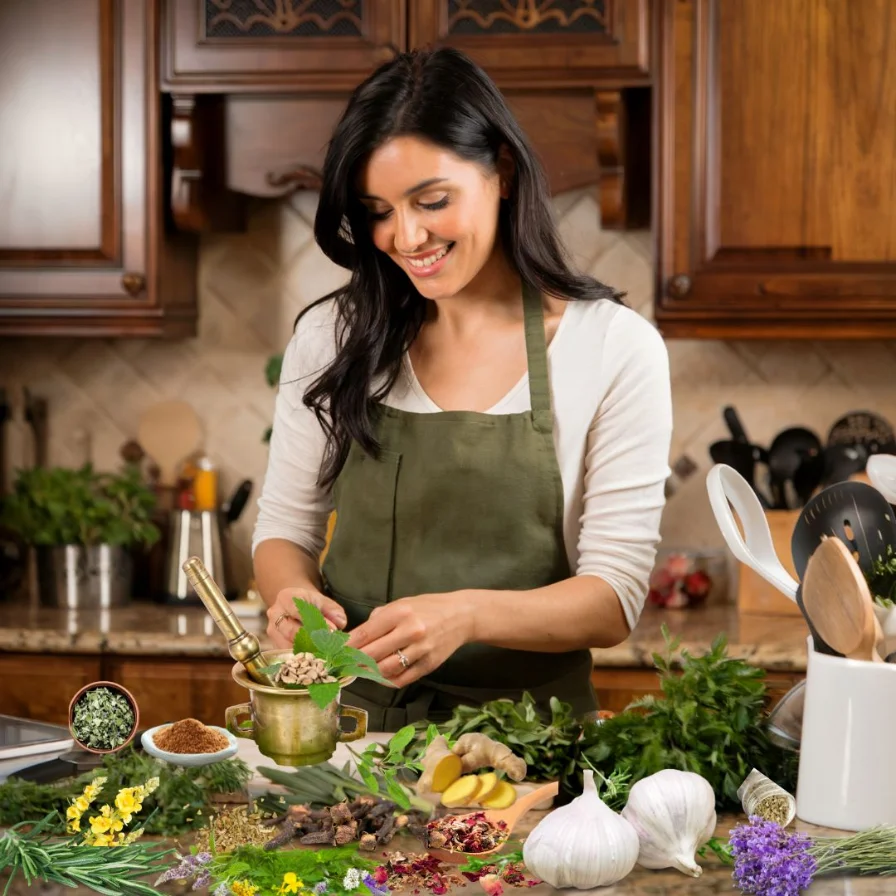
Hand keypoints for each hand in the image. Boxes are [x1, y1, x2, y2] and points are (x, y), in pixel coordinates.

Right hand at [266, 587, 346, 649]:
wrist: (295, 607)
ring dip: (307, 651)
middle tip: (329, 645)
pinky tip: (316, 658)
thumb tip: (339, 623)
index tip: (331, 630)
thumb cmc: (311, 604)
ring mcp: (273, 631)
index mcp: (286, 598)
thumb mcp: (324, 602)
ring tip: (324, 653)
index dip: (315, 621)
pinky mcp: (274, 645)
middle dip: (312, 639)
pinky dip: (302, 657)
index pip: (298, 610)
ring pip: (288, 645)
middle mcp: (275, 615)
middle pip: (290, 630)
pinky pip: (287, 654)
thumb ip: (333, 611)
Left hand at [345, 592, 474, 686]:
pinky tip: (379, 677)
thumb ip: (379, 618)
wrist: (461, 616)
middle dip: (353, 662)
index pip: (365, 634)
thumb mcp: (402, 603)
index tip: (335, 653)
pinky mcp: (429, 665)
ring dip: (368, 673)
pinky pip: (402, 679)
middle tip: (342, 666)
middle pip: (371, 654)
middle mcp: (410, 631)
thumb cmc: (427, 607)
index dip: (346, 646)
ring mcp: (420, 650)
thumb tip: (356, 636)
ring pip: (385, 669)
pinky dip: (387, 681)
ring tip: (359, 671)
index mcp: (400, 613)